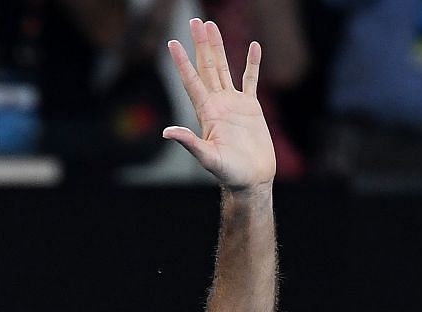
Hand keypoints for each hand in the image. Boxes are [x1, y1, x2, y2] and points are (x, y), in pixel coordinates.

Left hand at [163, 18, 276, 190]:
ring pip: (224, 68)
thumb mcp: (208, 158)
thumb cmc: (229, 174)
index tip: (173, 43)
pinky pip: (251, 80)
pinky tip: (254, 47)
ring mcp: (233, 104)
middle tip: (195, 21)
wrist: (251, 180)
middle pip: (206, 67)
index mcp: (207, 112)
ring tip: (212, 25)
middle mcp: (217, 104)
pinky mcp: (251, 108)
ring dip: (218, 47)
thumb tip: (167, 132)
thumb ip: (189, 143)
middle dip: (200, 44)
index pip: (192, 81)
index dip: (182, 62)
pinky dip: (252, 63)